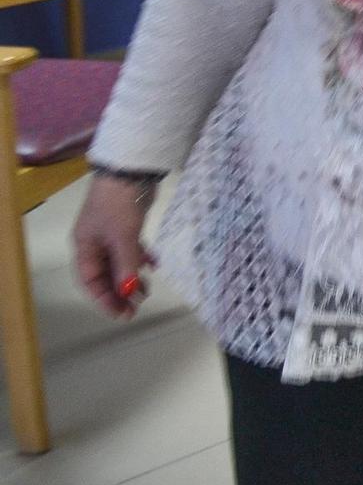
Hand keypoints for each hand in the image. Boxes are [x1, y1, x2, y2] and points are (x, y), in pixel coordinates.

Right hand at [73, 174, 156, 318]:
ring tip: (148, 290)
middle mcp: (95, 243)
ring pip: (120, 262)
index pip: (91, 281)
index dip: (105, 300)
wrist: (130, 170)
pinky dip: (141, 257)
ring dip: (132, 277)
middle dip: (119, 292)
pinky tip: (155, 265)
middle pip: (105, 275)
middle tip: (136, 308)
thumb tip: (128, 293)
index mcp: (85, 247)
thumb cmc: (119, 205)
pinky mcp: (127, 224)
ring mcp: (111, 233)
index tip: (122, 314)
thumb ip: (125, 265)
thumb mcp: (122, 237)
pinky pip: (132, 248)